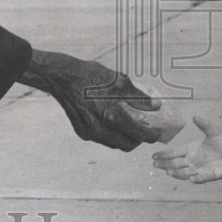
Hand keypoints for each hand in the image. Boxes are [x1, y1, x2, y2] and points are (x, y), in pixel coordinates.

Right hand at [20, 50, 160, 151]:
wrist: (63, 78)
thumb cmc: (92, 76)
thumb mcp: (120, 81)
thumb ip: (138, 97)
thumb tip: (155, 105)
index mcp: (112, 116)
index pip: (138, 134)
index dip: (151, 135)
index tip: (157, 134)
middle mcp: (101, 129)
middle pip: (126, 145)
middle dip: (137, 140)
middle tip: (144, 130)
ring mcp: (90, 133)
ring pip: (113, 144)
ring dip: (124, 139)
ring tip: (129, 126)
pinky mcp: (82, 132)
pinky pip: (101, 139)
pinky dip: (111, 134)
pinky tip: (113, 122)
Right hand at [152, 115, 221, 182]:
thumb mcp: (214, 131)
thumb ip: (205, 124)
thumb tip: (195, 116)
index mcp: (191, 149)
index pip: (174, 152)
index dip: (164, 154)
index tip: (153, 156)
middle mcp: (193, 160)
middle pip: (175, 164)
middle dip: (165, 164)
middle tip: (155, 165)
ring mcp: (200, 169)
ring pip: (185, 173)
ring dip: (177, 173)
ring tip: (169, 172)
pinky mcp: (209, 175)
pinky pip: (201, 178)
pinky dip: (196, 179)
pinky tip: (191, 178)